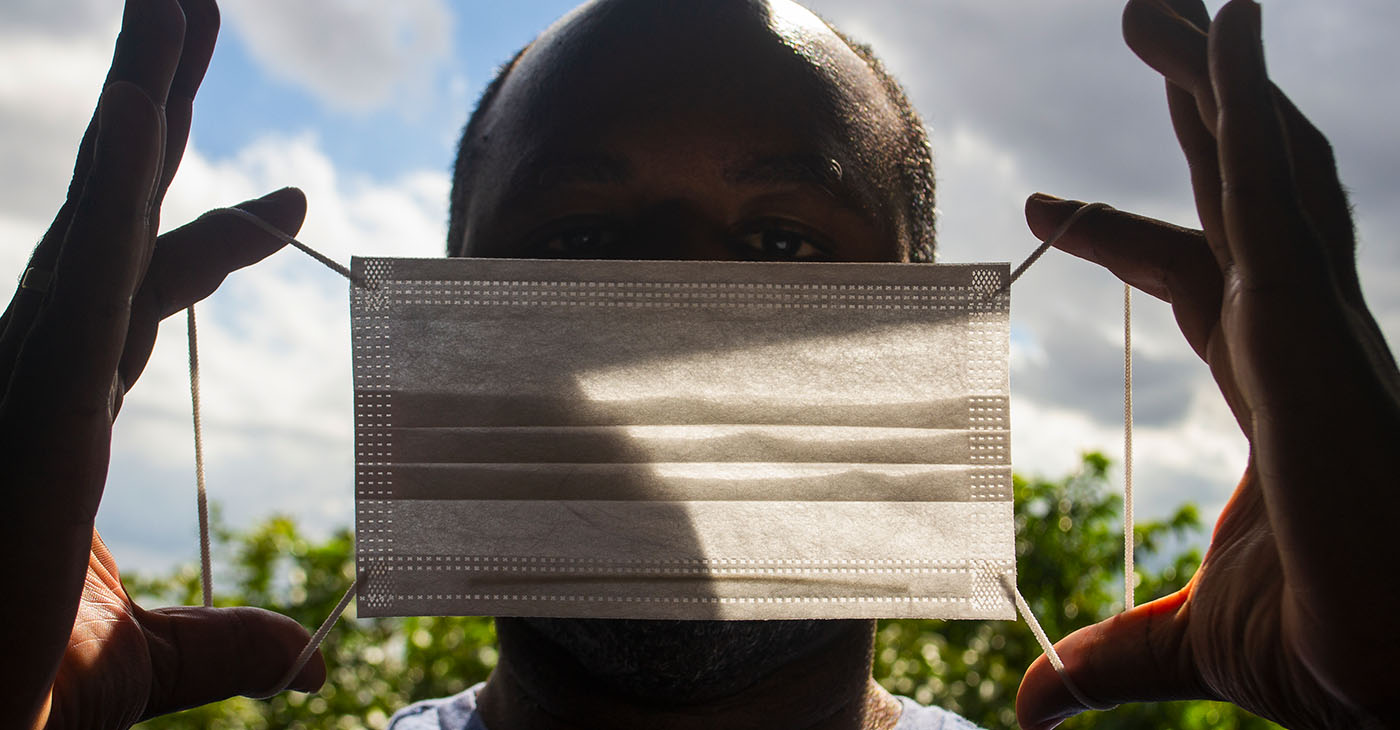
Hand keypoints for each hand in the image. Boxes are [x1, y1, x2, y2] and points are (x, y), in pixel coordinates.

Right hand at [0, 1, 322, 726]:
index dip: (214, 237)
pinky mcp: (36, 373)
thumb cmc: (11, 707)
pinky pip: (97, 237)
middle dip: (155, 109)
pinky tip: (162, 67)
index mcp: (61, 417)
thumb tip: (304, 661)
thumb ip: (222, 646)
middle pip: (115, 211)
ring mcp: (28, 361)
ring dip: (144, 88)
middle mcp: (36, 369)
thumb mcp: (140, 668)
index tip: (293, 199)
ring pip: (102, 197)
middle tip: (193, 11)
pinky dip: (124, 150)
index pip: (144, 291)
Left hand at [1014, 1, 1399, 727]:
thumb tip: (1033, 708)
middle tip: (1151, 21)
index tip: (1040, 206)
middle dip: (1202, 104)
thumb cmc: (1336, 655)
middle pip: (1243, 187)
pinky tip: (1225, 25)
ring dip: (1217, 78)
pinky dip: (1247, 103)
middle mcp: (1303, 333)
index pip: (1196, 271)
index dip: (1123, 228)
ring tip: (1169, 3)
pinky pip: (1272, 189)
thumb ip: (1114, 656)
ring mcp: (1316, 319)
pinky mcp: (1313, 324)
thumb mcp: (1193, 642)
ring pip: (1264, 166)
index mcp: (1278, 383)